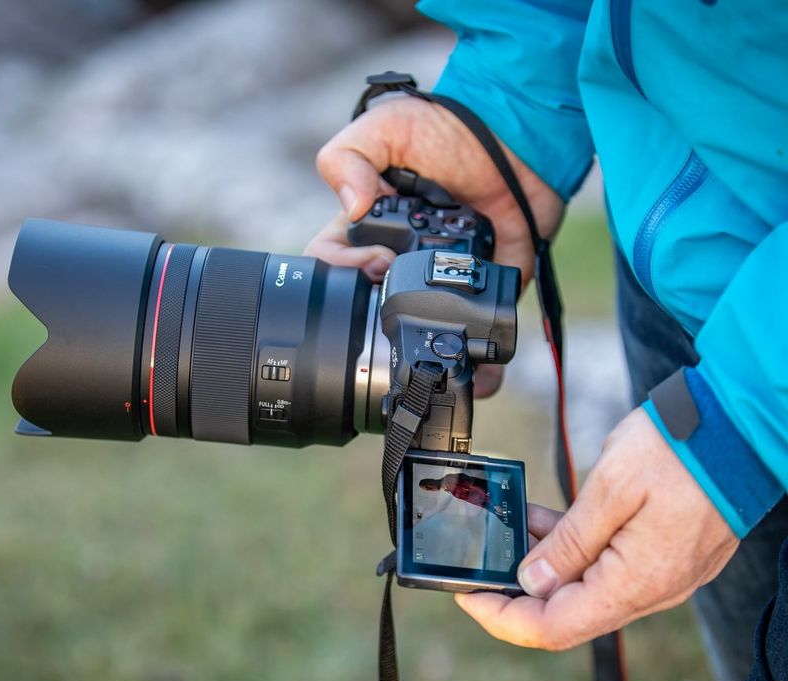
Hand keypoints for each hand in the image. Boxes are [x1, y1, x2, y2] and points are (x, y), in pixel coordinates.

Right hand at [304, 96, 563, 396]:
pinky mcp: (483, 288)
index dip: (340, 276)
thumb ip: (350, 157)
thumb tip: (351, 208)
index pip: (334, 267)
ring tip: (433, 370)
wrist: (521, 137)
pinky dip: (482, 362)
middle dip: (379, 326)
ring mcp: (443, 279)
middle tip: (397, 299)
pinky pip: (478, 331)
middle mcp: (401, 261)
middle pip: (374, 310)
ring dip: (426, 355)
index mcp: (369, 230)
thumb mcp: (385, 127)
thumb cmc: (449, 126)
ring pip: (425, 332)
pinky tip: (480, 380)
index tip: (369, 264)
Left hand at [456, 408, 739, 649]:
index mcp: (636, 583)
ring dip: (545, 563)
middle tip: (483, 561)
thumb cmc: (682, 450)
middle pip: (567, 612)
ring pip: (585, 587)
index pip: (554, 627)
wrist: (738, 427)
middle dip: (518, 590)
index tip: (468, 595)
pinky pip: (607, 567)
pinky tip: (549, 521)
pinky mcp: (663, 556)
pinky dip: (574, 549)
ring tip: (512, 527)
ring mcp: (660, 575)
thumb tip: (530, 580)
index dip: (503, 618)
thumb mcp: (610, 490)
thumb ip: (568, 543)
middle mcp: (650, 590)